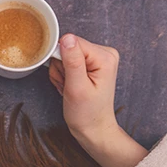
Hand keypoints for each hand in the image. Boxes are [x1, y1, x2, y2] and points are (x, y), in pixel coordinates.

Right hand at [49, 34, 147, 166]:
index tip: (67, 78)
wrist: (93, 129)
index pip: (72, 43)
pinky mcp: (90, 64)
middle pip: (68, 47)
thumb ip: (72, 61)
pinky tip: (70, 87)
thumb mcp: (77, 88)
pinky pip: (67, 61)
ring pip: (65, 55)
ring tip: (70, 88)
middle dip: (62, 68)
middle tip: (69, 86)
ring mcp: (97, 58)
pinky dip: (64, 76)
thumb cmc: (87, 114)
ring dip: (62, 74)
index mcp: (105, 57)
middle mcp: (104, 53)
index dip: (62, 60)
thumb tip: (66, 38)